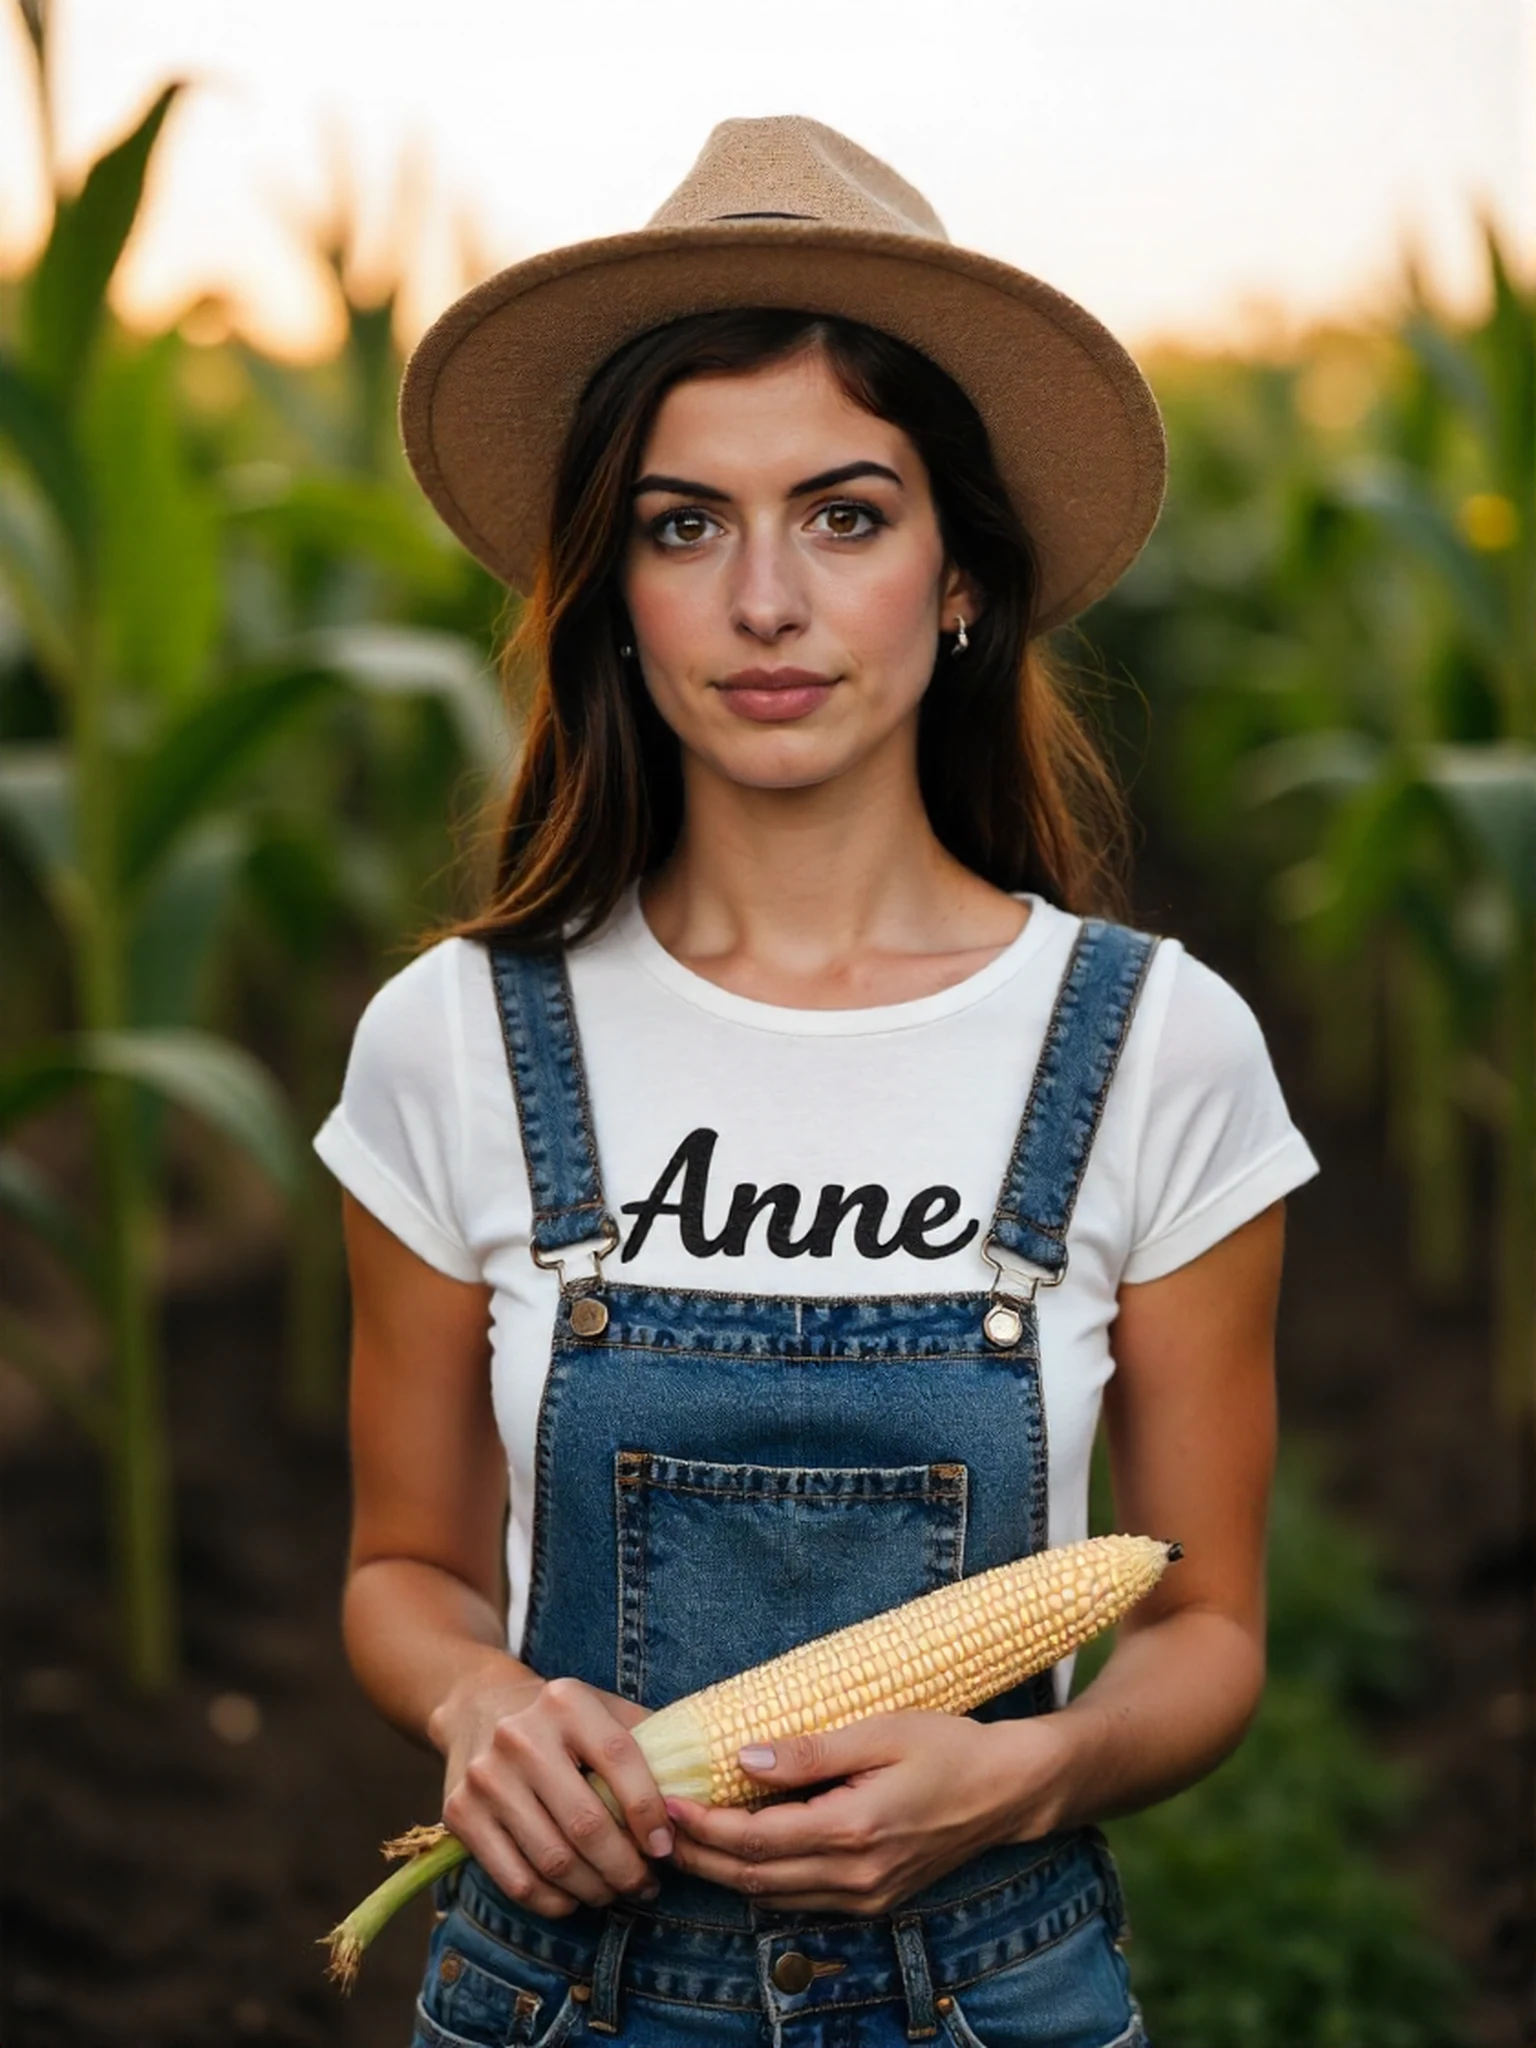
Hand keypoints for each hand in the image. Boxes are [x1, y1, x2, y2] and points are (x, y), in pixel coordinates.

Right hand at [433, 1668, 673, 1917]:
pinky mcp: (460, 1813)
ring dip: (594, 1889)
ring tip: (615, 1891)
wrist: (478, 1706)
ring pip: (552, 1859)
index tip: (666, 1846)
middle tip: (646, 1883)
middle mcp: (521, 1736)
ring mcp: (486, 1776)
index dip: (649, 1811)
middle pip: (585, 1824)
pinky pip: (515, 1880)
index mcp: (567, 1702)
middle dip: (625, 1867)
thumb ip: (648, 1739)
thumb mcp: (602, 1707)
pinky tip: (574, 1897)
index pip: (621, 1760)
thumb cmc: (558, 1718)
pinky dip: (553, 1901)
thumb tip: (699, 1786)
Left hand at [664, 1710, 1072, 1915]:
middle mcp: (854, 1877)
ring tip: (686, 1841)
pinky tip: (742, 1853)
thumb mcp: (880, 1732)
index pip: (753, 1839)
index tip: (666, 1800)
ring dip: (724, 1873)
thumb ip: (811, 1752)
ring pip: (772, 1897)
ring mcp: (864, 1897)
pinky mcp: (873, 1902)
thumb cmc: (946, 1749)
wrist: (1005, 1791)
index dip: (702, 1827)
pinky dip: (762, 1881)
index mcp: (852, 1831)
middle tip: (657, 1827)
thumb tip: (745, 1761)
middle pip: (752, 1878)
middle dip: (698, 1857)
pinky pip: (800, 1900)